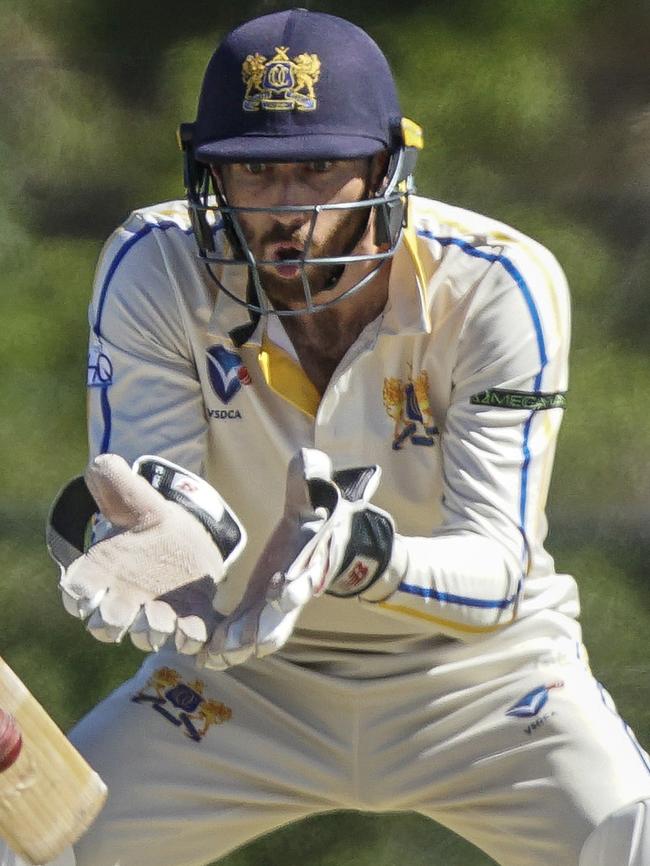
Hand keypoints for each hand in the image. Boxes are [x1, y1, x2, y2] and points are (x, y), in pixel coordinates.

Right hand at [47, 454, 245, 653]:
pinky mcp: (189, 618)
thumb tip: (100, 464)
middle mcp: (122, 601)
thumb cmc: (149, 522)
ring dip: (151, 631)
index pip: (77, 593)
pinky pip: (187, 638)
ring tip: (160, 619)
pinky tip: (193, 633)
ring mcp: (156, 614)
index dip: (78, 596)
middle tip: (126, 612)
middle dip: (112, 622)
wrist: (187, 538)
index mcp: (100, 573)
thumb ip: (114, 480)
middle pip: (105, 624)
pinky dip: (189, 640)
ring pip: (147, 635)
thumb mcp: (134, 497)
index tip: (86, 593)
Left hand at [203, 448, 404, 668]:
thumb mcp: (316, 492)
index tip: (282, 592)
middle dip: (262, 631)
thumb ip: (309, 478)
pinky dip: (228, 643)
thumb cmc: (319, 510)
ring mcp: (277, 603)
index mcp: (311, 560)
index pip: (307, 577)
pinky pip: (245, 630)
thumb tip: (306, 458)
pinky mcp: (259, 605)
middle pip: (283, 619)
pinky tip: (206, 654)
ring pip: (261, 633)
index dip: (296, 587)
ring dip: (239, 645)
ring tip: (214, 654)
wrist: (325, 531)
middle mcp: (295, 588)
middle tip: (239, 642)